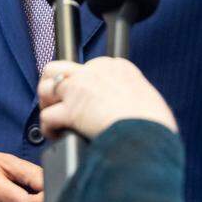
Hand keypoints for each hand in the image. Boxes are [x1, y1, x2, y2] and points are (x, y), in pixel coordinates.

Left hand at [38, 57, 177, 139]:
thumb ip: (131, 96)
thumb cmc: (154, 123)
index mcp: (116, 66)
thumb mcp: (147, 97)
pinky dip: (48, 128)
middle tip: (58, 102)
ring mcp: (79, 89)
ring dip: (46, 104)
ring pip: (46, 88)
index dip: (81, 83)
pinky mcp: (70, 110)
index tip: (83, 98)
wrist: (149, 134)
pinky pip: (47, 116)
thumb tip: (126, 109)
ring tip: (54, 118)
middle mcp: (94, 71)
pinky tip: (56, 135)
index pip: (88, 67)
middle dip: (54, 85)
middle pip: (58, 68)